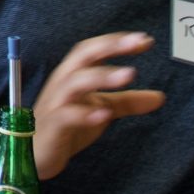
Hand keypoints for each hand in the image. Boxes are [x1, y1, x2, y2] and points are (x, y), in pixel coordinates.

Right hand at [29, 33, 165, 181]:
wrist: (32, 153)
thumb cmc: (66, 125)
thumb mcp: (101, 109)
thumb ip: (127, 102)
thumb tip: (160, 97)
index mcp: (74, 74)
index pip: (93, 50)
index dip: (116, 42)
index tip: (145, 40)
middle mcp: (63, 83)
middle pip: (83, 56)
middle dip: (110, 47)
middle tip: (136, 43)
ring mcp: (56, 103)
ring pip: (75, 82)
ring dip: (102, 76)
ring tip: (128, 74)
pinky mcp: (52, 126)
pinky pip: (66, 115)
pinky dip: (85, 113)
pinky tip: (105, 114)